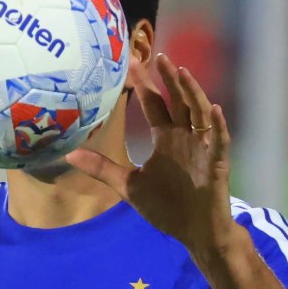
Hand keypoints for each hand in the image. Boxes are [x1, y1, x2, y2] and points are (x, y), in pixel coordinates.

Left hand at [67, 53, 244, 257]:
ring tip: (181, 72)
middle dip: (167, 79)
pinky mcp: (216, 162)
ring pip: (198, 113)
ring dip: (191, 92)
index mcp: (164, 138)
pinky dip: (217, 125)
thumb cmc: (166, 208)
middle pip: (176, 101)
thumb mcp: (128, 186)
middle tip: (156, 56)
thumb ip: (102, 169)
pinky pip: (219, 140)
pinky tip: (213, 109)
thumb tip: (69, 156)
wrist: (195, 232)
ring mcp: (201, 147)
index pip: (153, 105)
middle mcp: (183, 137)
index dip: (143, 85)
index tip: (130, 62)